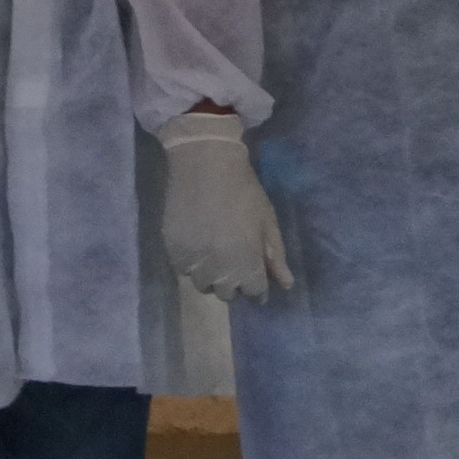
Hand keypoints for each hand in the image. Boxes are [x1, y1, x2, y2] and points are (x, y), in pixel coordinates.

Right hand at [155, 111, 293, 303]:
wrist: (204, 165)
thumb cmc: (244, 191)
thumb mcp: (267, 221)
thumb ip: (276, 256)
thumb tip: (286, 284)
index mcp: (246, 260)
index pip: (254, 293)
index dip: (257, 286)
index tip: (257, 276)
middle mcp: (218, 267)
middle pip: (227, 294)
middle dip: (235, 283)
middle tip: (236, 261)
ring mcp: (192, 260)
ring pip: (203, 285)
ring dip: (212, 276)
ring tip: (216, 255)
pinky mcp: (172, 250)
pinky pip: (183, 270)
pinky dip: (192, 264)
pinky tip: (198, 245)